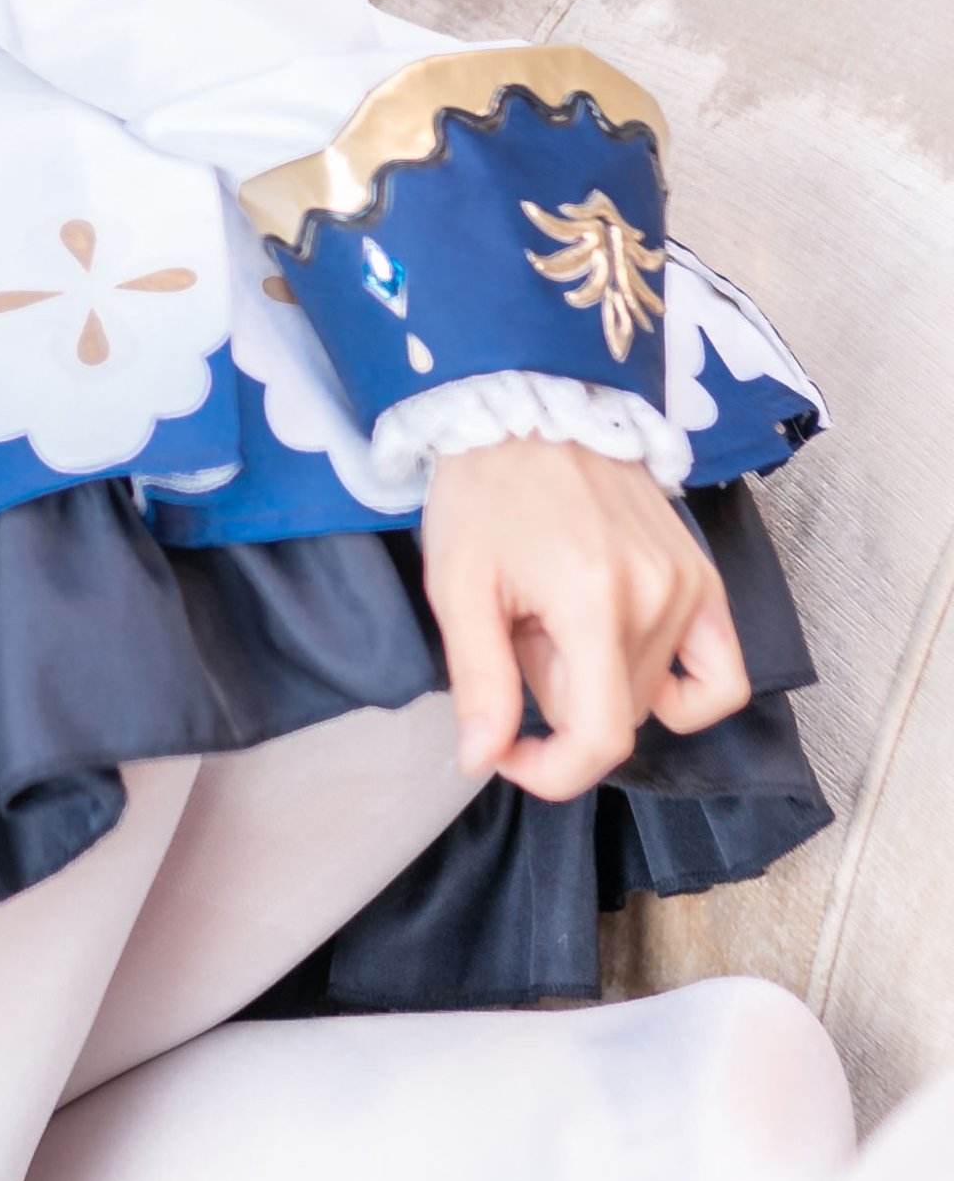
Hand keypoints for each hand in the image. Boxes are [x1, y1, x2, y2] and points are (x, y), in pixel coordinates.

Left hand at [420, 435, 751, 803]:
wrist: (525, 409)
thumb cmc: (484, 492)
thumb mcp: (459, 585)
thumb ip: (480, 681)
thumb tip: (484, 760)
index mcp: (594, 602)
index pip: (601, 739)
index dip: (551, 771)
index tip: (508, 751)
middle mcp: (658, 597)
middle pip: (618, 715)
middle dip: (559, 699)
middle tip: (519, 634)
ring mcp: (690, 585)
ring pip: (651, 694)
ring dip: (600, 679)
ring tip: (557, 616)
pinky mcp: (705, 576)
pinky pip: (722, 674)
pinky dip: (680, 690)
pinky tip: (627, 658)